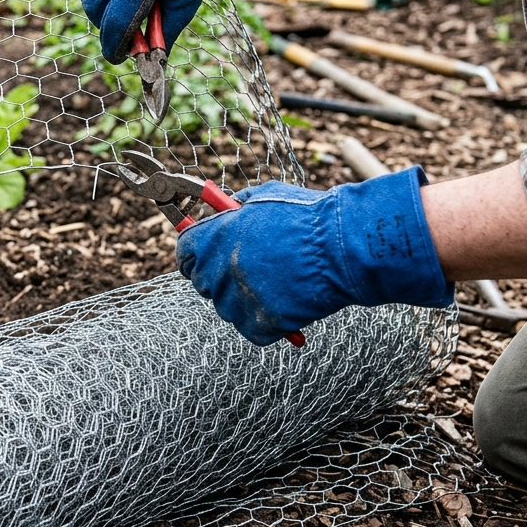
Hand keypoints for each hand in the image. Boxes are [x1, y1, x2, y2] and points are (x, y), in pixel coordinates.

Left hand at [176, 167, 453, 345]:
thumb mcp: (265, 197)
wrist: (343, 247)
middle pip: (203, 283)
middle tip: (245, 272)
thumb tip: (222, 211)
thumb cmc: (308, 218)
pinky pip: (252, 329)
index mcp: (215, 236)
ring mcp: (240, 298)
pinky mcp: (263, 322)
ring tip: (276, 284)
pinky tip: (284, 305)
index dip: (193, 255)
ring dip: (244, 300)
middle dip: (219, 277)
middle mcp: (221, 268)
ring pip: (228, 309)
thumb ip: (237, 208)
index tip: (201, 258)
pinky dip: (265, 323)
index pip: (183, 253)